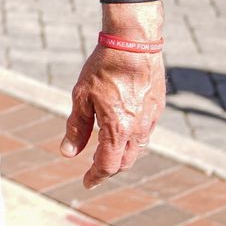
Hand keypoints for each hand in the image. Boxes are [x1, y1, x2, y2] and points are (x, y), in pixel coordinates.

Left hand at [61, 46, 165, 187]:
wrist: (133, 42)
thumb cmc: (103, 67)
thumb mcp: (81, 97)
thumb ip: (76, 128)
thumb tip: (68, 154)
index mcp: (118, 129)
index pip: (108, 165)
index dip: (96, 176)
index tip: (86, 182)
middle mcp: (138, 129)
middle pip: (125, 162)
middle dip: (109, 169)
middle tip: (94, 169)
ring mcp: (151, 119)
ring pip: (138, 149)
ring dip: (122, 155)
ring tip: (106, 152)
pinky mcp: (157, 107)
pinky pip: (146, 133)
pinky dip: (132, 140)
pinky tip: (122, 131)